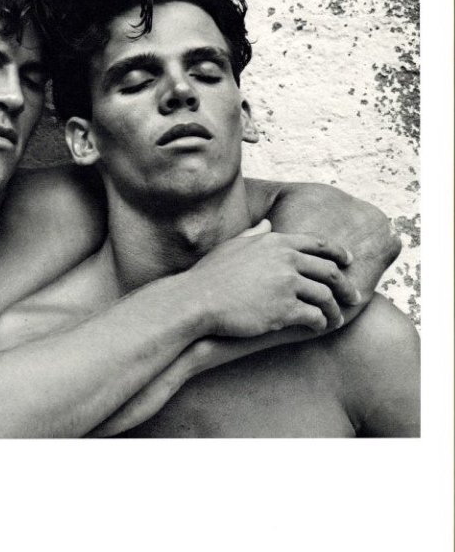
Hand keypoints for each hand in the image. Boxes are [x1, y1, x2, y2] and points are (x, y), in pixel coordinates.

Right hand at [188, 220, 360, 337]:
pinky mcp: (284, 309)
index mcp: (275, 241)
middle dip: (346, 285)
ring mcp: (286, 284)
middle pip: (329, 271)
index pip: (317, 244)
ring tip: (336, 319)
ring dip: (334, 309)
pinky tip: (318, 327)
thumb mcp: (233, 245)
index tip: (348, 261)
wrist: (198, 300)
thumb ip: (254, 233)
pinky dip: (320, 323)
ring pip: (325, 296)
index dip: (338, 252)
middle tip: (354, 296)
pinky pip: (314, 316)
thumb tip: (267, 223)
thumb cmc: (211, 274)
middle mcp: (285, 259)